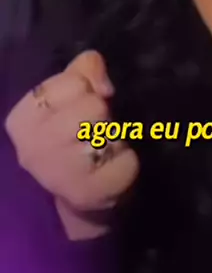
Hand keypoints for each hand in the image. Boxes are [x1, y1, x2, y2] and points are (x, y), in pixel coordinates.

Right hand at [5, 50, 138, 239]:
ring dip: (114, 139)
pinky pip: (128, 161)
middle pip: (93, 106)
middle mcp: (33, 149)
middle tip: (94, 133)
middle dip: (102, 116)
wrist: (76, 201)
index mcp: (22, 121)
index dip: (86, 90)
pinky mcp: (90, 194)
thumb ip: (83, 72)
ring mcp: (59, 175)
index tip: (78, 108)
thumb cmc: (71, 139)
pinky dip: (127, 162)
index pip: (72, 82)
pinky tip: (111, 170)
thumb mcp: (69, 98)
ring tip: (101, 152)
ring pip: (110, 132)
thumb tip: (102, 82)